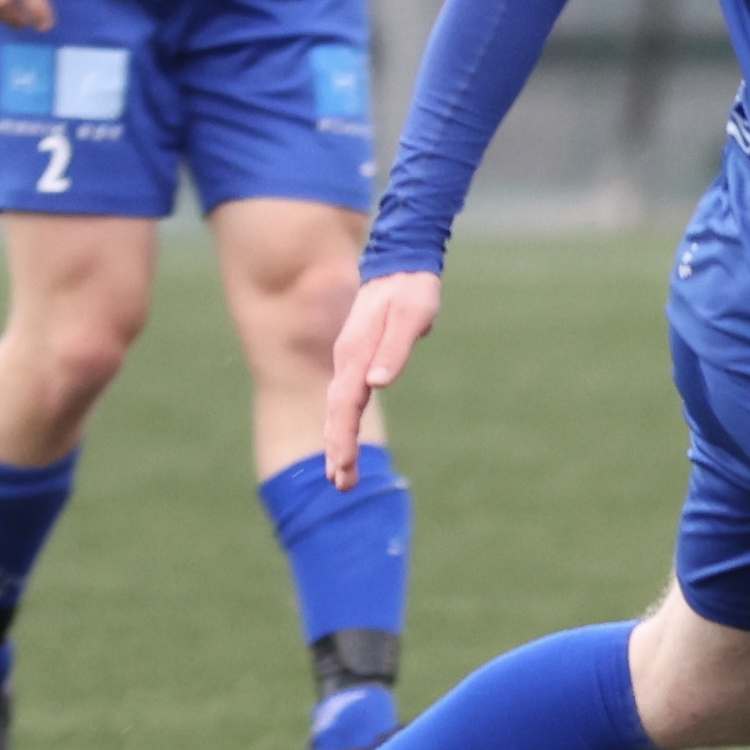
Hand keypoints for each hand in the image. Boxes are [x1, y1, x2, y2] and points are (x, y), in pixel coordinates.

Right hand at [323, 269, 441, 484]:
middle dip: (338, 450)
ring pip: (339, 409)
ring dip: (339, 443)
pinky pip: (346, 399)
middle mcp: (348, 360)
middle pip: (337, 413)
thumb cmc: (412, 289)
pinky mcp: (358, 359)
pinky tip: (346, 443)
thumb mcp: (411, 315)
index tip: (343, 466)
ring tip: (341, 478)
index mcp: (356, 354)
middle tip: (342, 486)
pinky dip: (343, 424)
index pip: (346, 404)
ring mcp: (350, 360)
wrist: (402, 263)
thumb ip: (394, 349)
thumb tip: (378, 384)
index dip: (343, 437)